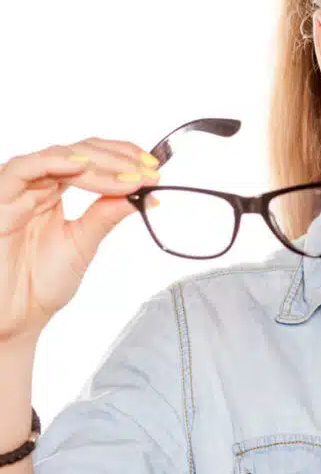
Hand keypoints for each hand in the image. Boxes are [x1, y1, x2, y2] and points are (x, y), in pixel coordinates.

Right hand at [0, 139, 160, 344]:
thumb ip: (107, 214)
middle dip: (118, 159)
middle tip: (148, 170)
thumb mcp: (84, 243)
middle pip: (78, 153)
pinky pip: (22, 169)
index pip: (89, 160)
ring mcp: (16, 192)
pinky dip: (53, 162)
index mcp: (53, 194)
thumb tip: (142, 194)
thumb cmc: (39, 285)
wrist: (15, 319)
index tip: (153, 168)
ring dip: (98, 162)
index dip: (122, 157)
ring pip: (57, 156)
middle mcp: (35, 188)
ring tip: (129, 174)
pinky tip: (83, 166)